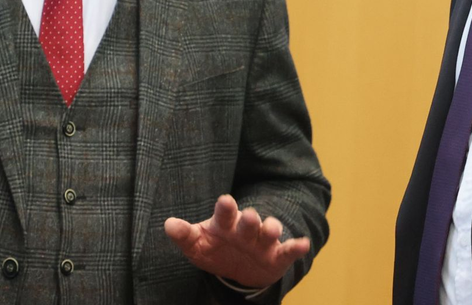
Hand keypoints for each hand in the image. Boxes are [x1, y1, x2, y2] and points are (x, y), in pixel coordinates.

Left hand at [165, 194, 309, 289]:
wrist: (240, 270)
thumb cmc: (217, 250)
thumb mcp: (197, 245)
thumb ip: (185, 235)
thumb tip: (168, 225)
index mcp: (226, 223)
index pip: (225, 213)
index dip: (225, 208)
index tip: (225, 201)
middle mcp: (246, 229)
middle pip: (249, 221)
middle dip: (250, 219)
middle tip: (249, 216)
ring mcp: (263, 241)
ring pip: (269, 232)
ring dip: (271, 229)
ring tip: (271, 229)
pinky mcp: (277, 255)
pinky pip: (288, 250)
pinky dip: (296, 247)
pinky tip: (303, 243)